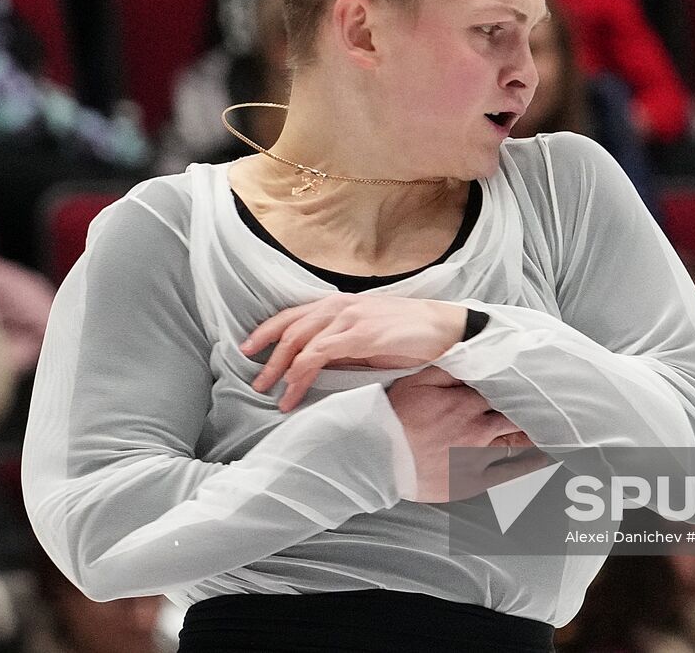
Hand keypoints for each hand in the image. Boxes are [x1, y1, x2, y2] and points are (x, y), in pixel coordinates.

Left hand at [242, 294, 467, 411]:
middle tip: (255, 379)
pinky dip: (300, 373)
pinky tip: (293, 390)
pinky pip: (319, 355)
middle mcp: (339, 306)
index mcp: (340, 303)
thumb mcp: (368, 337)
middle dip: (268, 355)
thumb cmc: (410, 335)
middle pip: (290, 329)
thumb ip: (342, 345)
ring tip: (270, 391)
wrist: (445, 328)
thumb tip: (317, 365)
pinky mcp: (360, 334)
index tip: (248, 348)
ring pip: (300, 342)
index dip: (267, 331)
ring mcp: (349, 318)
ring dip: (280, 369)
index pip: (293, 314)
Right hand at [385, 367, 544, 502]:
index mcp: (467, 402)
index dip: (522, 386)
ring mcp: (477, 457)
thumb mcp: (417, 381)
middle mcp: (478, 429)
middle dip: (533, 409)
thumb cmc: (393, 418)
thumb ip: (449, 369)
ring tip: (558, 428)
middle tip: (554, 404)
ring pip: (517, 442)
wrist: (376, 456)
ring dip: (535, 433)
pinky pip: (509, 472)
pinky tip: (546, 458)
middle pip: (516, 416)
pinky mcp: (472, 481)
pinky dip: (530, 464)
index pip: (506, 390)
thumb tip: (474, 356)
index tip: (541, 381)